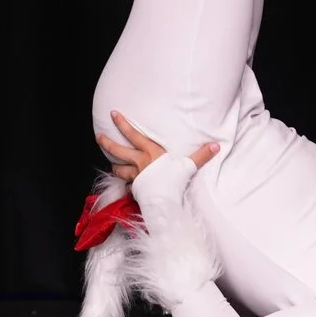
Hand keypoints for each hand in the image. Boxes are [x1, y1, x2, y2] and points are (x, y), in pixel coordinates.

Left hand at [98, 110, 219, 182]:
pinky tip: (124, 185)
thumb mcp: (188, 166)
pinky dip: (124, 184)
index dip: (122, 124)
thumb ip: (201, 155)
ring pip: (119, 169)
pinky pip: (126, 185)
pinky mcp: (134, 189)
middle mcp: (140, 163)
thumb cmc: (174, 181)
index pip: (134, 134)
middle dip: (107, 143)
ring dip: (114, 165)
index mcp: (150, 153)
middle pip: (119, 151)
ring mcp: (135, 177)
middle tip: (99, 136)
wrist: (163, 202)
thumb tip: (216, 145)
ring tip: (111, 163)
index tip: (113, 114)